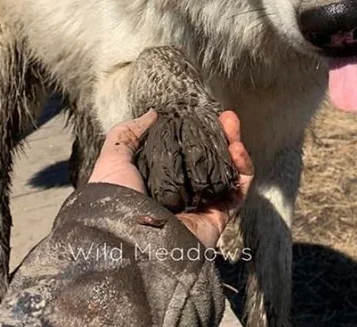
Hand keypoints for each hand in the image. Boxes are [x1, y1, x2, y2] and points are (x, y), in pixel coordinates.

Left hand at [88, 109, 253, 247]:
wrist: (127, 241)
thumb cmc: (114, 199)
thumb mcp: (113, 159)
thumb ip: (129, 134)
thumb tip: (153, 114)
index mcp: (157, 181)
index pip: (184, 153)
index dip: (195, 132)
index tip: (201, 114)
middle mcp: (181, 193)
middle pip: (209, 160)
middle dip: (220, 136)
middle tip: (225, 118)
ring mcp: (201, 206)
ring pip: (227, 173)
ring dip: (234, 147)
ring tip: (232, 125)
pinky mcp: (218, 218)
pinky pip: (238, 192)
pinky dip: (243, 170)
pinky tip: (237, 149)